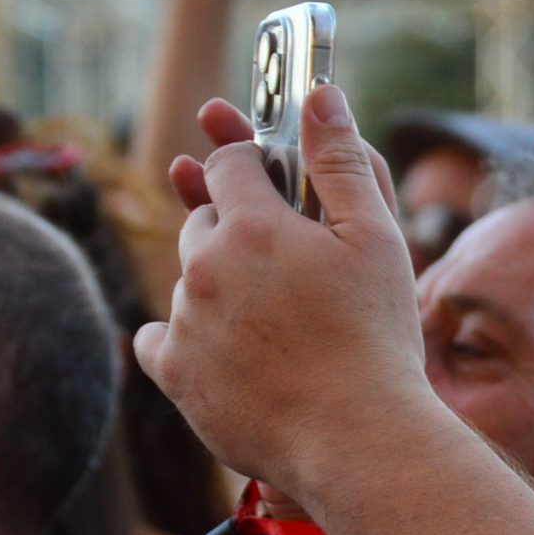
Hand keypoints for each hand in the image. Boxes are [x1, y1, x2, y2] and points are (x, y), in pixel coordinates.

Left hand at [134, 89, 432, 495]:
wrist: (359, 440)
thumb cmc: (377, 339)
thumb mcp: (377, 239)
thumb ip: (342, 162)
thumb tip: (319, 94)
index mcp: (252, 223)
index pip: (228, 162)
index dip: (253, 166)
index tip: (274, 183)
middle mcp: (204, 265)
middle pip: (202, 220)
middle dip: (235, 227)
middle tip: (287, 262)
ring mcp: (184, 321)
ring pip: (189, 280)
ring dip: (219, 284)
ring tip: (275, 321)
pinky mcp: (175, 374)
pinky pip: (156, 338)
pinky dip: (181, 338)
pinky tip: (220, 350)